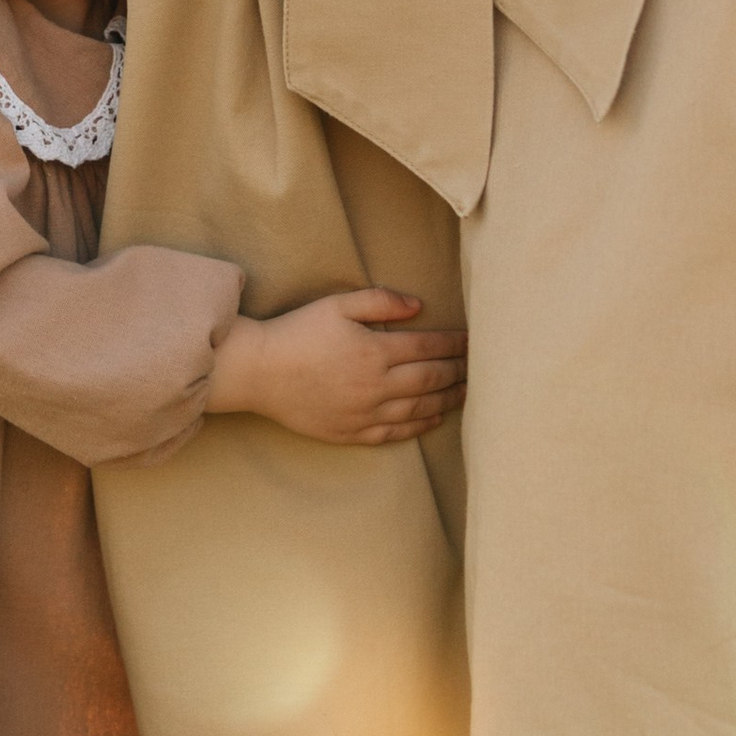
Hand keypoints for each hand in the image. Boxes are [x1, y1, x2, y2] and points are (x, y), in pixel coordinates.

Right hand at [205, 289, 466, 445]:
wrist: (257, 372)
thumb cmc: (296, 333)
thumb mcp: (336, 305)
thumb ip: (380, 302)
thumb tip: (419, 306)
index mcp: (375, 351)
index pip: (428, 346)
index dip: (454, 344)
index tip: (472, 342)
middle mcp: (376, 385)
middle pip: (431, 379)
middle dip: (458, 371)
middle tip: (478, 368)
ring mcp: (365, 413)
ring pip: (420, 408)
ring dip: (448, 399)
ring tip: (466, 392)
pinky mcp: (351, 432)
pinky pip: (396, 432)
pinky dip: (420, 425)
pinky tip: (434, 417)